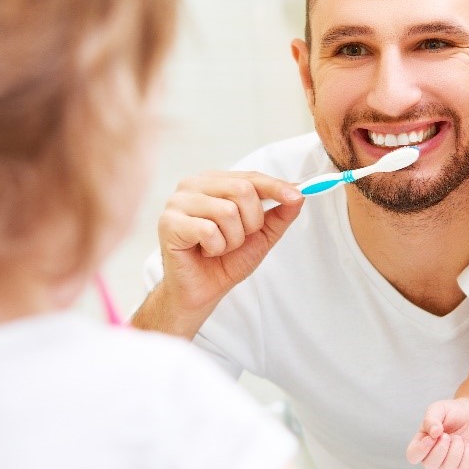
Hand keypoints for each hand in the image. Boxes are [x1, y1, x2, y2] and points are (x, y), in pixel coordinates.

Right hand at [156, 170, 303, 315]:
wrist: (202, 291)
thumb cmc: (226, 260)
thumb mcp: (261, 235)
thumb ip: (280, 214)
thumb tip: (300, 194)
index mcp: (213, 182)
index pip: (250, 177)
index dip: (276, 186)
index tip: (297, 196)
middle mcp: (193, 185)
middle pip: (242, 190)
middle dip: (251, 223)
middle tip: (236, 240)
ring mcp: (177, 202)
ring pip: (227, 211)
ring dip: (232, 240)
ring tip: (218, 248)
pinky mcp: (168, 222)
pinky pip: (209, 230)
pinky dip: (215, 248)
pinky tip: (204, 252)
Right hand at [406, 398, 468, 468]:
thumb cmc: (452, 412)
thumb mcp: (439, 409)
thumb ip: (431, 419)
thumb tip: (433, 433)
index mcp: (422, 443)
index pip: (413, 456)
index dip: (421, 450)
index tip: (432, 437)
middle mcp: (433, 456)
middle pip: (429, 465)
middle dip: (440, 449)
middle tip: (447, 435)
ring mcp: (448, 463)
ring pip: (447, 467)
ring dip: (455, 449)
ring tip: (458, 438)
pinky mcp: (463, 466)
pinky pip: (464, 468)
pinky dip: (468, 454)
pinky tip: (468, 445)